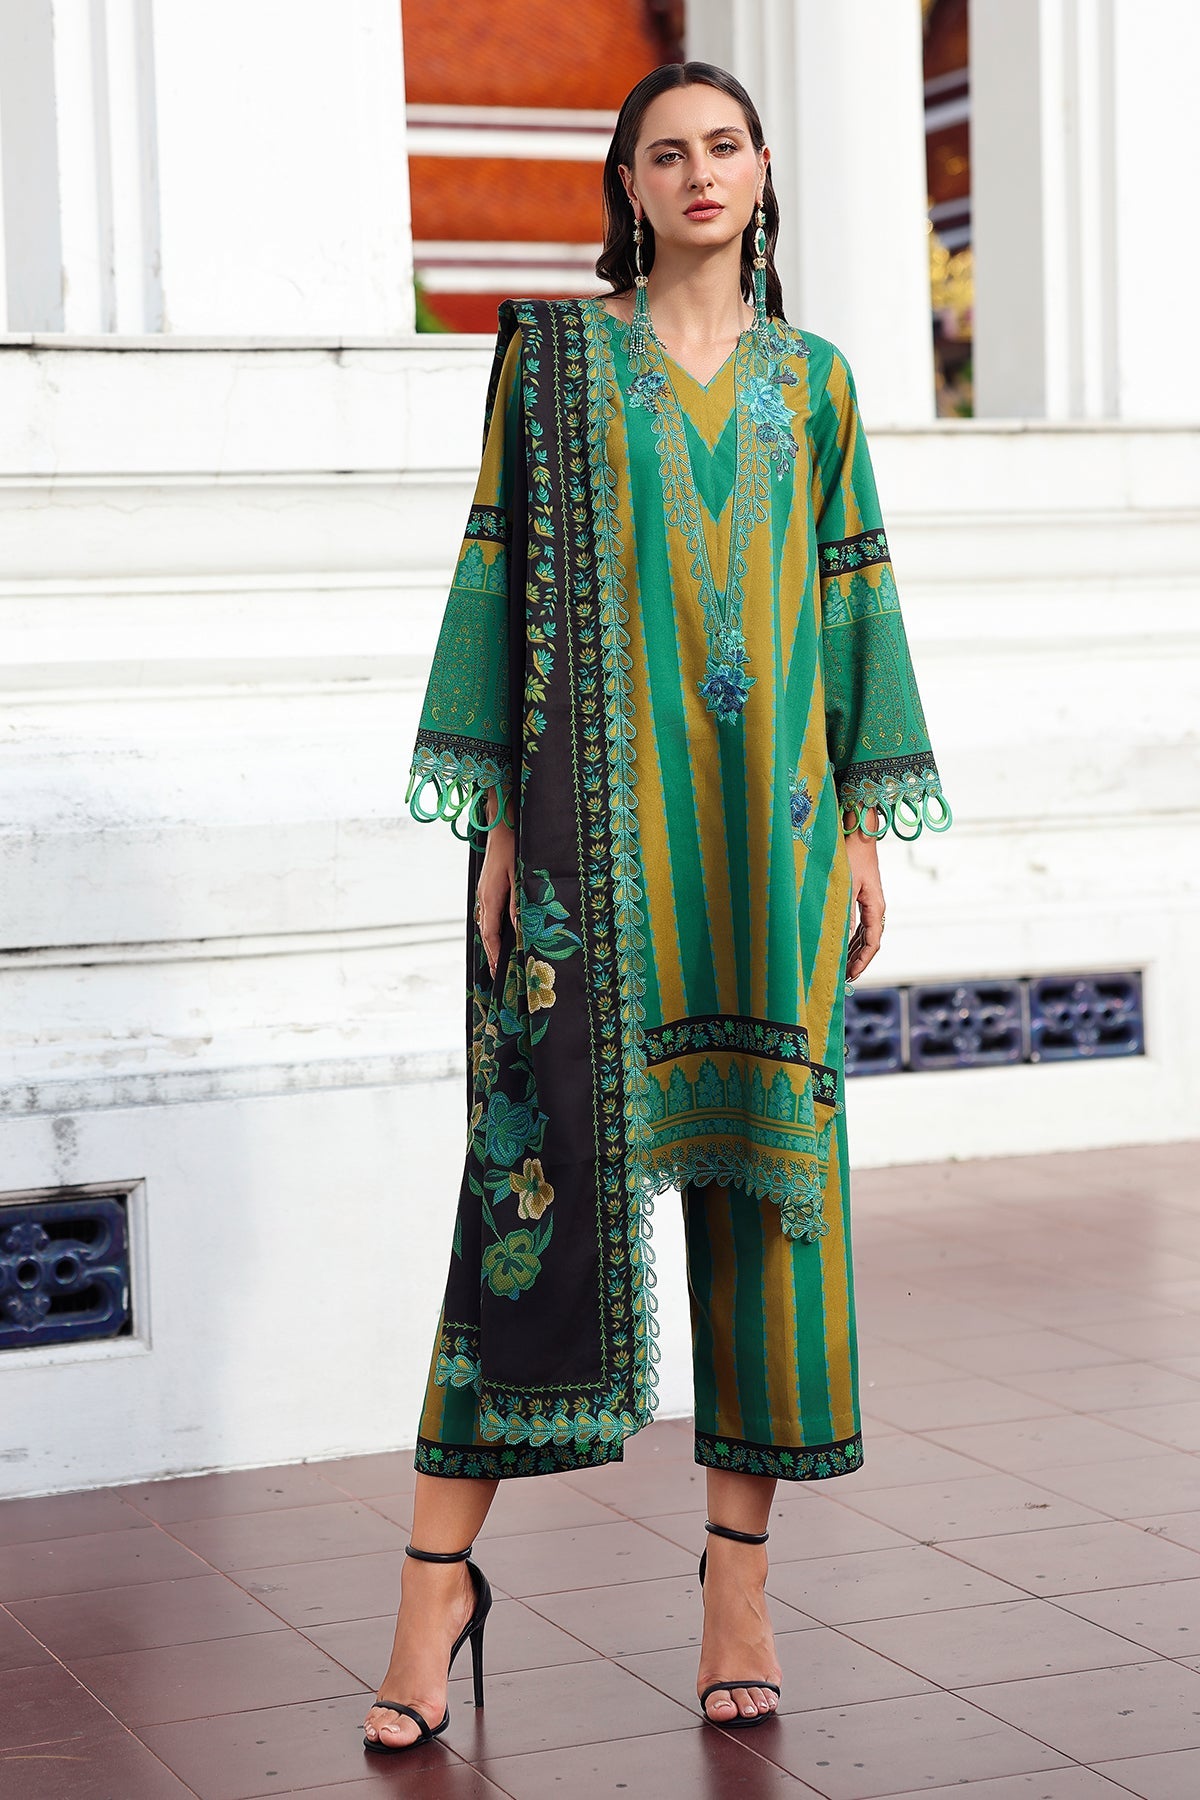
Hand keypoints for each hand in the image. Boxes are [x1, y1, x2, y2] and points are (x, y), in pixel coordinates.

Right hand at [474, 814, 516, 980]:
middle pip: (485, 932)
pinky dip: (492, 929)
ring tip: (498, 960)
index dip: (495, 952)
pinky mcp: (487, 888)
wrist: (501, 827)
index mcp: (490, 897)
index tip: (498, 969)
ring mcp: (484, 893)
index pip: (490, 933)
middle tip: (497, 974)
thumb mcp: (520, 877)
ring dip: (491, 942)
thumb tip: (518, 928)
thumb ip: (518, 904)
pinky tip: (499, 934)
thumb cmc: (513, 849)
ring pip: (486, 923)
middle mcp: (484, 897)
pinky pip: (488, 914)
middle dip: (491, 953)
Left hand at [845, 825, 884, 982]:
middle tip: (844, 978)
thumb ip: (844, 913)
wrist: (857, 833)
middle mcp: (876, 906)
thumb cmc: (850, 856)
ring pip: (865, 934)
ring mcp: (870, 902)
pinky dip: (852, 938)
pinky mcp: (862, 897)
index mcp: (876, 906)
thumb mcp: (845, 886)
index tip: (852, 975)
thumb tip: (843, 938)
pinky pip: (860, 924)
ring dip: (854, 951)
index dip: (863, 960)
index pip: (873, 941)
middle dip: (858, 960)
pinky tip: (843, 946)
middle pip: (870, 941)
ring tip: (843, 967)